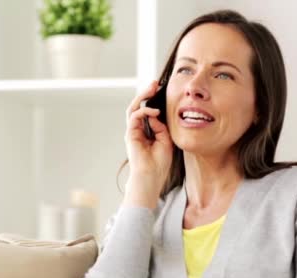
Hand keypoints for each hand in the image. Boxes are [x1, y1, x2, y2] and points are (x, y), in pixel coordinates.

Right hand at [123, 81, 173, 207]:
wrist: (151, 176)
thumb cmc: (159, 163)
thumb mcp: (166, 140)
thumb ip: (161, 127)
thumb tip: (156, 115)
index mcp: (146, 131)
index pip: (147, 111)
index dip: (153, 100)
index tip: (161, 90)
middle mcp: (137, 130)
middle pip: (138, 106)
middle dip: (145, 93)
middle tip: (154, 83)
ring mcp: (133, 132)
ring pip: (133, 108)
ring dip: (142, 96)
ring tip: (151, 88)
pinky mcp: (130, 134)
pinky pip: (134, 117)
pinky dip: (144, 111)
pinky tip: (154, 111)